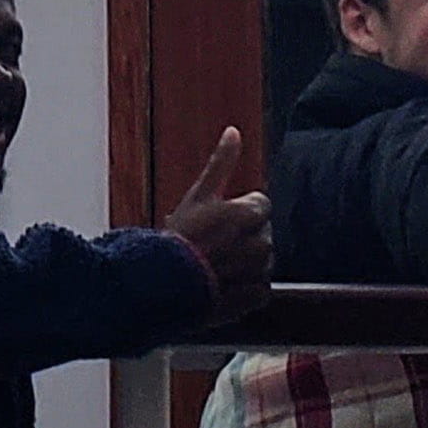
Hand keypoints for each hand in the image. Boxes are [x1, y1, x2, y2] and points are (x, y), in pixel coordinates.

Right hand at [159, 128, 274, 318]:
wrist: (166, 287)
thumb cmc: (180, 238)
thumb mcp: (198, 194)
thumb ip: (221, 162)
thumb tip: (234, 131)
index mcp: (249, 214)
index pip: (260, 205)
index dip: (237, 212)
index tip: (216, 221)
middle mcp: (261, 243)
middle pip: (261, 233)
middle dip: (242, 237)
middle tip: (212, 245)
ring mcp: (260, 272)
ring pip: (260, 261)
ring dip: (244, 262)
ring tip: (213, 266)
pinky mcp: (256, 296)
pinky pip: (258, 287)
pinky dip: (243, 287)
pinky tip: (221, 284)